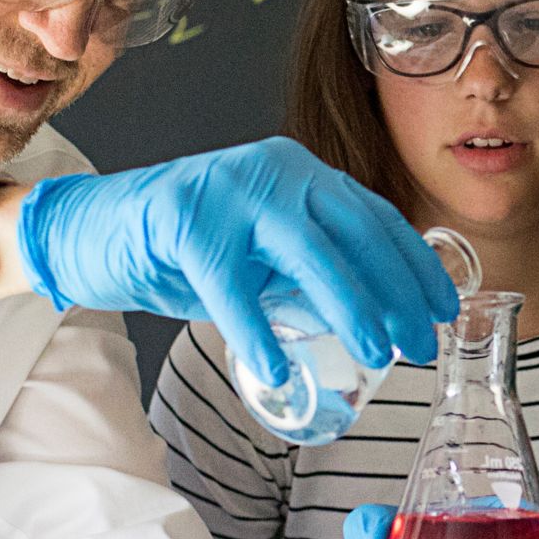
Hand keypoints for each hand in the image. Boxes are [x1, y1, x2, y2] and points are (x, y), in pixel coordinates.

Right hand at [14, 141, 455, 379]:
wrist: (93, 229)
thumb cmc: (182, 247)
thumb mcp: (262, 254)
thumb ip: (309, 272)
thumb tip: (374, 318)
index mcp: (300, 173)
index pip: (374, 216)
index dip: (414, 263)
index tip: (445, 307)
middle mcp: (273, 170)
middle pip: (354, 232)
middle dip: (396, 290)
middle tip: (420, 341)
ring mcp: (228, 189)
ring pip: (306, 252)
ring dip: (349, 306)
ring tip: (375, 352)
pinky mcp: (183, 219)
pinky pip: (231, 285)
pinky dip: (256, 331)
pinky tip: (275, 369)